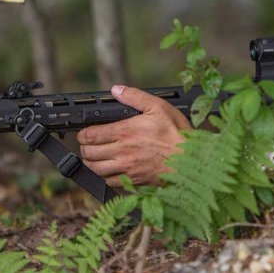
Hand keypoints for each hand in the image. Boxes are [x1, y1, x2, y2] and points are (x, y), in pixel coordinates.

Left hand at [76, 86, 193, 187]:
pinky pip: (110, 182)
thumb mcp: (159, 107)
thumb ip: (135, 97)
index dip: (83, 135)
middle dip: (85, 148)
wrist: (191, 161)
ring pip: (96, 169)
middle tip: (88, 145)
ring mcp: (127, 168)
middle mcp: (122, 152)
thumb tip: (117, 90)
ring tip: (94, 158)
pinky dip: (105, 177)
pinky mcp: (133, 181)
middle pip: (89, 153)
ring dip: (91, 163)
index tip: (85, 133)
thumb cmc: (177, 135)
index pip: (90, 135)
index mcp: (125, 132)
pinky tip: (109, 171)